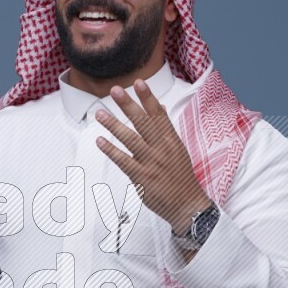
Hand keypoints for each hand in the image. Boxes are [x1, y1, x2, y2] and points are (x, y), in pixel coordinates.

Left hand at [93, 79, 211, 232]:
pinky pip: (124, 161)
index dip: (148, 98)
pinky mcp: (142, 178)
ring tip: (100, 114)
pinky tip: (100, 141)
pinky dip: (111, 151)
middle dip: (128, 105)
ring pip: (131, 140)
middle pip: (143, 123)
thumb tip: (160, 107)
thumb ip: (166, 129)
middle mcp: (162, 149)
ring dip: (114, 125)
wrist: (187, 205)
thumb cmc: (181, 177)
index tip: (139, 82)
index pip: (159, 115)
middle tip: (115, 90)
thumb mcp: (178, 150)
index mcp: (171, 141)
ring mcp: (152, 163)